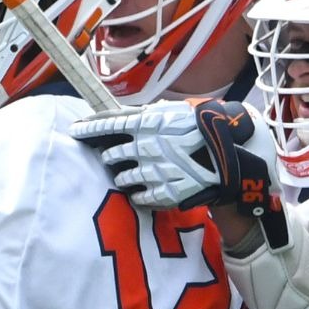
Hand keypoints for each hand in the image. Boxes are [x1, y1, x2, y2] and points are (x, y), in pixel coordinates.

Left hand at [73, 99, 278, 213]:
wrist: (234, 158)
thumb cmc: (206, 128)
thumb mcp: (177, 111)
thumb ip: (148, 114)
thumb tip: (123, 115)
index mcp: (147, 124)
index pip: (105, 125)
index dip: (87, 129)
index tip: (74, 130)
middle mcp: (144, 148)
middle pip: (111, 155)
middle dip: (110, 156)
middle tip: (115, 156)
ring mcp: (152, 173)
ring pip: (122, 178)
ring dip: (124, 176)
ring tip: (135, 173)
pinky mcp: (163, 194)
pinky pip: (139, 197)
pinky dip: (140, 193)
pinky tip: (147, 188)